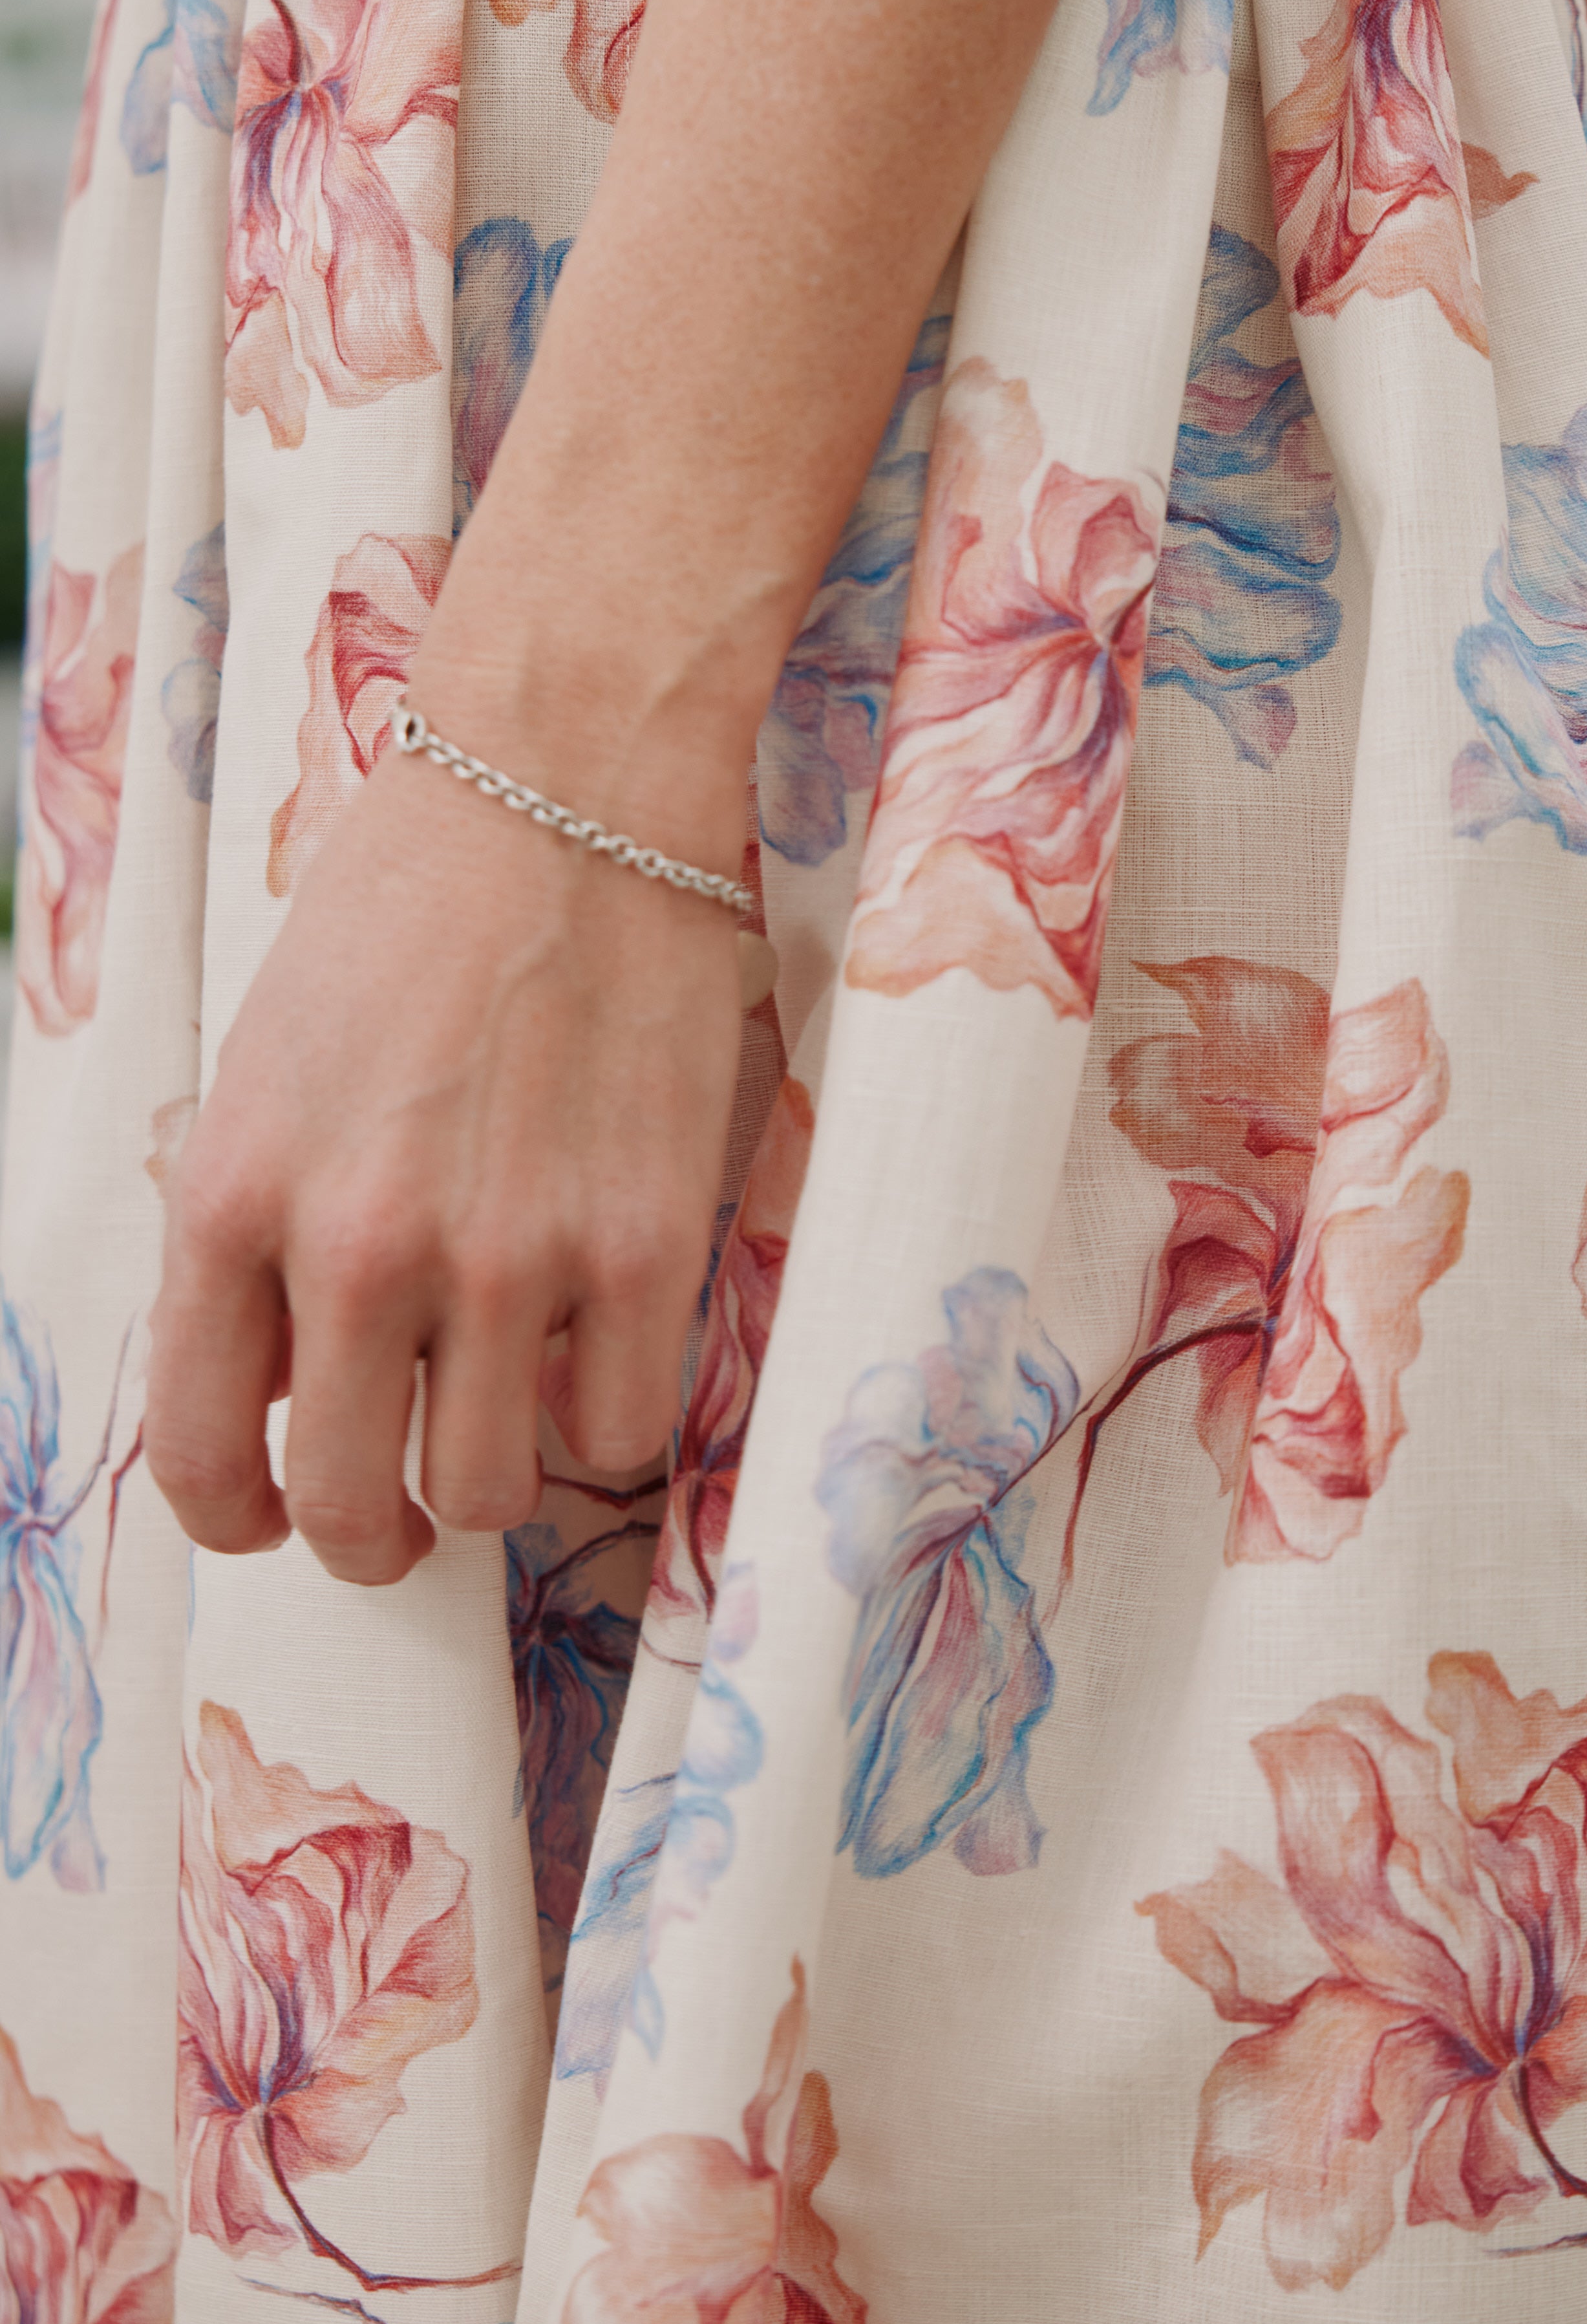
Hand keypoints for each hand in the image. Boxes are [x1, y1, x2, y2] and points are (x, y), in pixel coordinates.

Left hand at [146, 725, 746, 1584]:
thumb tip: (295, 1381)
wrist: (567, 787)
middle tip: (400, 1512)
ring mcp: (512, 1253)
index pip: (202, 1451)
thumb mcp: (269, 1067)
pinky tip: (598, 1352)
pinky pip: (620, 1426)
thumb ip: (260, 1230)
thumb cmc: (409, 905)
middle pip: (351, 1506)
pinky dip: (604, 1416)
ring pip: (488, 1491)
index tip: (273, 1519)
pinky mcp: (647, 1240)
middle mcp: (362, 1246)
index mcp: (238, 1197)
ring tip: (505, 1418)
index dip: (239, 1519)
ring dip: (490, 1481)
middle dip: (369, 1536)